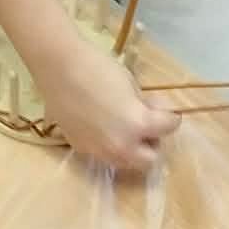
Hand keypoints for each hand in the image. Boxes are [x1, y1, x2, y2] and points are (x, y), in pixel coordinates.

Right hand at [34, 35, 179, 171]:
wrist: (59, 67)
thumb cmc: (97, 66)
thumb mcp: (130, 83)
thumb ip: (143, 105)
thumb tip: (149, 114)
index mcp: (138, 124)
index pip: (169, 127)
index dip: (170, 117)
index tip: (166, 111)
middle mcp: (121, 146)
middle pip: (150, 159)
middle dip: (152, 142)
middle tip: (145, 125)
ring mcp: (99, 151)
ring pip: (126, 162)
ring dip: (131, 148)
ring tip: (122, 127)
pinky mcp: (81, 149)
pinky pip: (103, 154)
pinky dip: (108, 144)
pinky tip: (100, 125)